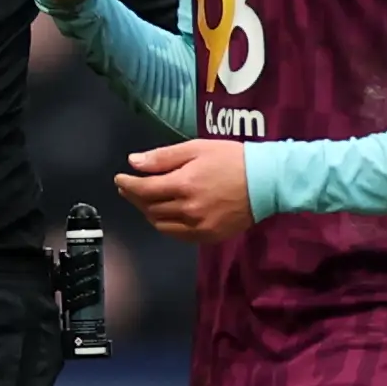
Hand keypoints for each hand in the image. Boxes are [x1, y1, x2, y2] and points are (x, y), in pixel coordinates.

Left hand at [117, 138, 252, 240]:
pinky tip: (163, 215)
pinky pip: (176, 234)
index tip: (120, 178)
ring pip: (160, 224)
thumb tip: (133, 163)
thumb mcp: (197, 148)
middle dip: (134, 197)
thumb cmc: (232, 159)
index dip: (128, 185)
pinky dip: (164, 225)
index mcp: (183, 184)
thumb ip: (164, 157)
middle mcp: (187, 209)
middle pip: (149, 207)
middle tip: (128, 188)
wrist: (266, 182)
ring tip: (144, 200)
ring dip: (147, 212)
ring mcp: (198, 226)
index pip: (144, 189)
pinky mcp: (207, 237)